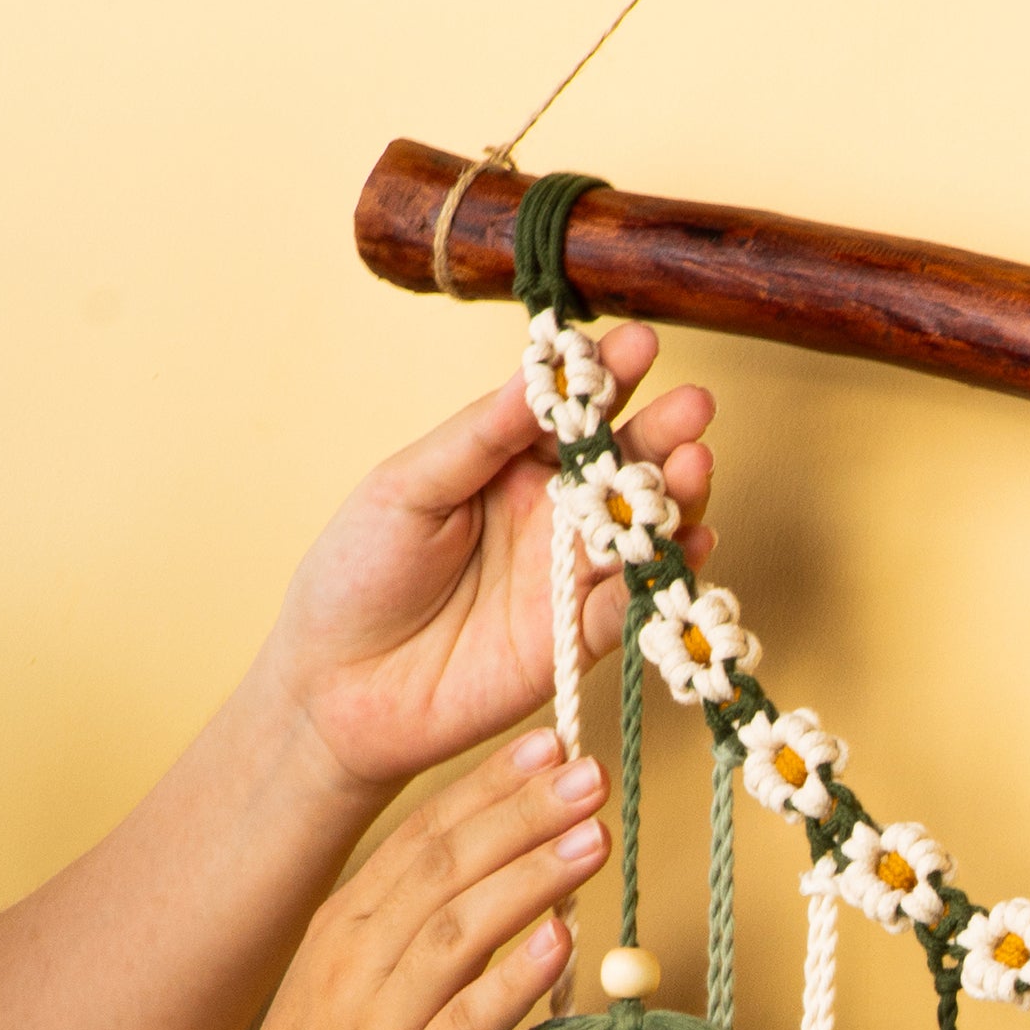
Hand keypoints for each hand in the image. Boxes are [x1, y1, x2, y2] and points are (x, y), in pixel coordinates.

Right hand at [191, 734, 607, 1029]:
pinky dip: (512, 979)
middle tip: (589, 770)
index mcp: (343, 932)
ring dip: (529, 877)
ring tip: (592, 836)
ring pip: (456, 930)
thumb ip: (417, 953)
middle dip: (521, 812)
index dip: (488, 787)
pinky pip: (464, 1024)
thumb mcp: (351, 1002)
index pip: (422, 837)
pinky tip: (561, 943)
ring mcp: (374, 1025)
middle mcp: (354, 963)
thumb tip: (508, 911)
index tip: (547, 743)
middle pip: (444, 866)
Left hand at [260, 328, 718, 801]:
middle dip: (661, 433)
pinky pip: (631, 605)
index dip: (605, 378)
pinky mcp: (577, 640)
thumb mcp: (406, 486)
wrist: (334, 684)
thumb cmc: (357, 574)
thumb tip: (533, 377)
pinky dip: (665, 578)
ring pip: (638, 531)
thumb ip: (478, 437)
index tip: (639, 344)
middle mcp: (549, 514)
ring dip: (676, 498)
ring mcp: (568, 576)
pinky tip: (694, 545)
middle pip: (620, 467)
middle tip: (694, 405)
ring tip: (695, 464)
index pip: (567, 413)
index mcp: (506, 465)